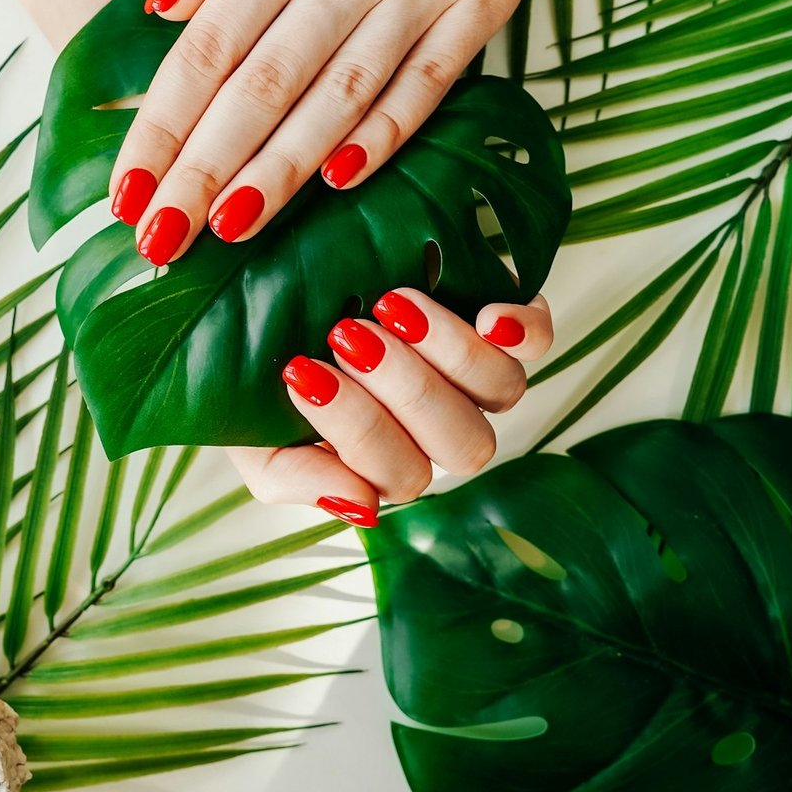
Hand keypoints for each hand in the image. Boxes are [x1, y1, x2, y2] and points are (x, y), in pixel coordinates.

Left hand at [110, 0, 596, 264]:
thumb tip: (163, 13)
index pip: (209, 48)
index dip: (163, 125)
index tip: (128, 187)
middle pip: (263, 88)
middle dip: (204, 171)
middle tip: (161, 239)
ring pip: (340, 100)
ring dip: (281, 172)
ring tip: (230, 230)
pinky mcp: (485, 3)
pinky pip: (428, 85)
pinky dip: (383, 135)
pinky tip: (339, 184)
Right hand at [225, 289, 553, 524]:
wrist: (269, 285)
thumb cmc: (254, 368)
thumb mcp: (254, 430)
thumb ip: (293, 477)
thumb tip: (362, 507)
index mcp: (385, 462)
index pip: (399, 475)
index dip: (354, 428)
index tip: (299, 370)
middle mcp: (440, 427)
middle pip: (462, 443)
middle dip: (405, 390)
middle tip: (346, 334)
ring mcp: (476, 376)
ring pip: (501, 392)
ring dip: (451, 354)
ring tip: (391, 304)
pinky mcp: (502, 320)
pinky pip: (537, 339)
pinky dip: (521, 329)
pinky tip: (487, 314)